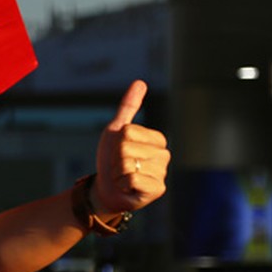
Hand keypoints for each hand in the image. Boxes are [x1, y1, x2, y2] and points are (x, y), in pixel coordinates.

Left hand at [94, 80, 169, 213]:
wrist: (107, 189)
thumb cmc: (112, 160)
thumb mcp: (116, 131)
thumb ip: (128, 107)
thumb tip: (140, 82)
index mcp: (156, 139)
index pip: (128, 131)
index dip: (116, 142)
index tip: (119, 151)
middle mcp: (164, 154)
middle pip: (126, 148)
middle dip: (115, 159)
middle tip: (120, 167)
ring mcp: (162, 172)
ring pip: (128, 164)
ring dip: (118, 173)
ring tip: (124, 177)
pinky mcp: (157, 189)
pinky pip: (132, 179)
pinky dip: (123, 183)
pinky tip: (128, 187)